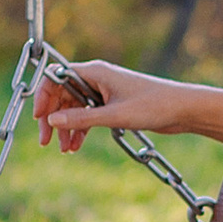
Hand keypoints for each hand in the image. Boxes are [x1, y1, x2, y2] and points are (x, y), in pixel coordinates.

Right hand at [34, 60, 183, 152]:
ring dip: (67, 128)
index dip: (43, 97)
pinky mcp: (112, 105)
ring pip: (73, 108)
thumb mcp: (115, 115)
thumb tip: (53, 120)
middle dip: (53, 118)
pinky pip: (87, 116)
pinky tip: (75, 146)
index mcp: (95, 72)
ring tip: (66, 150)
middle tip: (48, 142)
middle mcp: (96, 79)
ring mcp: (103, 92)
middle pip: (61, 95)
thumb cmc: (154, 105)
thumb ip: (82, 118)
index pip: (56, 78)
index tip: (40, 118)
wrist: (183, 109)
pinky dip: (80, 130)